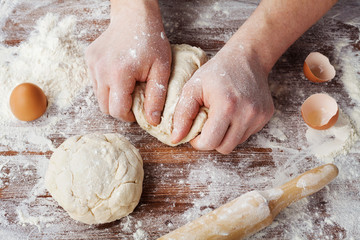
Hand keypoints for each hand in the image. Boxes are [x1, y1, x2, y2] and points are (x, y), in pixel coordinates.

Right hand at [85, 0, 170, 124]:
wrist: (134, 16)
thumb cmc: (151, 41)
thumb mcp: (161, 69)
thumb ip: (156, 97)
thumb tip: (152, 121)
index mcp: (119, 74)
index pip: (117, 110)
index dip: (129, 116)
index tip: (139, 110)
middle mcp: (101, 70)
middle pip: (105, 107)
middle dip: (120, 109)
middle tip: (134, 100)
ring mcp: (92, 64)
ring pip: (98, 96)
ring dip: (113, 98)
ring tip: (128, 86)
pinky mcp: (89, 59)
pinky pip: (95, 83)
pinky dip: (107, 85)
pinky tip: (119, 75)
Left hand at [171, 42, 273, 153]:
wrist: (247, 57)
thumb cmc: (216, 72)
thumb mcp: (193, 87)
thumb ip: (182, 114)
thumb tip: (175, 138)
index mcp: (227, 106)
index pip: (210, 142)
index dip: (198, 142)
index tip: (194, 132)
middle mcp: (247, 113)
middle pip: (224, 148)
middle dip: (211, 141)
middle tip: (206, 125)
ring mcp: (259, 116)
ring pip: (235, 143)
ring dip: (224, 136)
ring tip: (219, 117)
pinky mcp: (266, 116)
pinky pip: (246, 134)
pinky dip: (236, 129)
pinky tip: (233, 113)